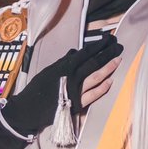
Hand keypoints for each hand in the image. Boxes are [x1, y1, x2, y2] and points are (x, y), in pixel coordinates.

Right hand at [0, 36, 122, 135]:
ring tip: (118, 60)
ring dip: (108, 68)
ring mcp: (75, 91)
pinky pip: (92, 96)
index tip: (108, 39)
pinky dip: (102, 89)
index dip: (98, 45)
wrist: (28, 109)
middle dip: (108, 54)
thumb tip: (75, 52)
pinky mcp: (76, 104)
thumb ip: (63, 62)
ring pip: (95, 77)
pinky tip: (111, 82)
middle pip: (93, 63)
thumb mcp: (48, 71)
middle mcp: (71, 77)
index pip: (85, 52)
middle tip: (119, 46)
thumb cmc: (37, 89)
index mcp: (64, 66)